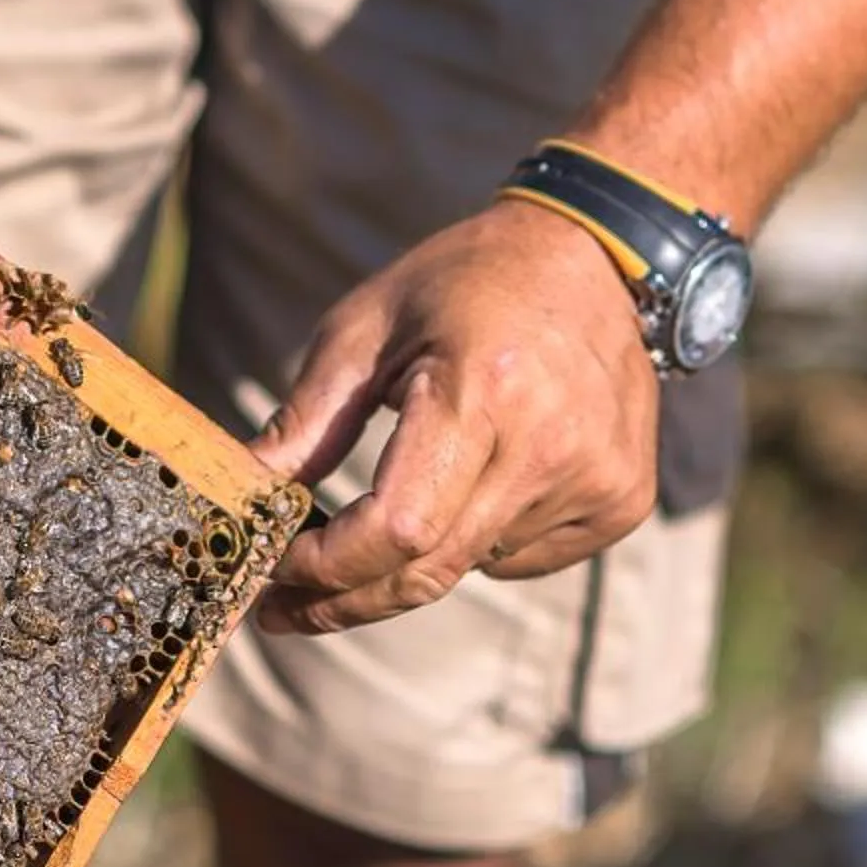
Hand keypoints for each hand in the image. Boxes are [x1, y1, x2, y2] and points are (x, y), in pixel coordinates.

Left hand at [254, 198, 659, 634]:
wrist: (592, 256)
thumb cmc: (460, 284)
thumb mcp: (365, 330)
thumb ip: (306, 421)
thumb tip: (242, 500)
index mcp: (482, 391)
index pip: (397, 529)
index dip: (326, 568)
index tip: (272, 573)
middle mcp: (550, 445)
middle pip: (431, 571)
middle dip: (348, 599)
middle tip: (287, 610)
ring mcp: (598, 479)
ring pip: (472, 565)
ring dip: (415, 555)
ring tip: (405, 484)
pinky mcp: (624, 500)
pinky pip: (522, 556)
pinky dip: (478, 539)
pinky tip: (479, 473)